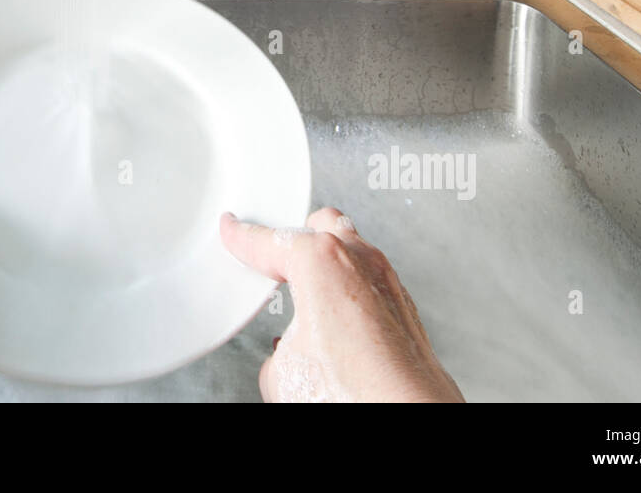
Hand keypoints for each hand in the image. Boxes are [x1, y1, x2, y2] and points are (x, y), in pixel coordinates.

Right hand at [220, 207, 463, 402]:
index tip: (233, 230)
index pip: (270, 240)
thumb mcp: (283, 374)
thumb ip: (279, 350)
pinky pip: (371, 283)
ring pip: (353, 249)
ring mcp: (387, 281)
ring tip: (307, 294)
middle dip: (297, 238)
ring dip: (330, 264)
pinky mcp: (406, 308)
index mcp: (320, 260)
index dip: (242, 236)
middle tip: (275, 262)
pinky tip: (339, 323)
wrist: (407, 415)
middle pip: (320, 226)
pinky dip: (352, 291)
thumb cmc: (356, 391)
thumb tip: (287, 358)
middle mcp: (359, 261)